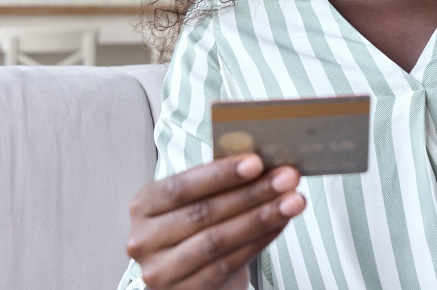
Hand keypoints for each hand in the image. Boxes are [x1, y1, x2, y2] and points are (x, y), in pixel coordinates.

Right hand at [126, 154, 305, 289]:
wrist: (191, 277)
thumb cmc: (196, 228)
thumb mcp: (196, 201)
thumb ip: (218, 182)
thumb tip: (262, 160)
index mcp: (144, 205)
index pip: (181, 186)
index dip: (220, 174)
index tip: (257, 162)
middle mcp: (143, 239)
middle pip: (204, 213)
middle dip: (252, 193)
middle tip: (287, 178)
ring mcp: (159, 271)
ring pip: (217, 240)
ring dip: (262, 217)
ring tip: (293, 201)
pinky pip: (226, 265)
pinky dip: (259, 242)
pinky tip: (280, 225)